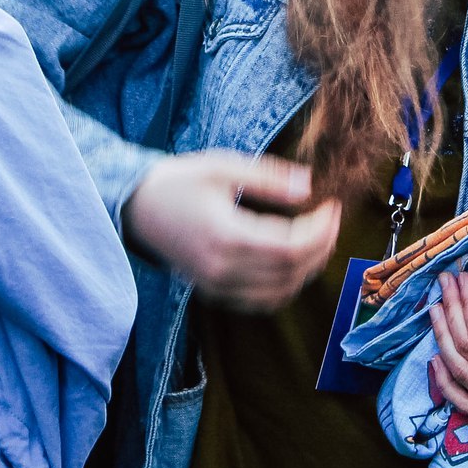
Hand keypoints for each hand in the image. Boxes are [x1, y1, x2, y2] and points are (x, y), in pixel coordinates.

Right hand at [121, 150, 341, 312]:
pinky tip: (293, 260)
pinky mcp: (213, 291)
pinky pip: (261, 300)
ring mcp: (216, 285)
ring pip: (280, 291)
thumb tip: (309, 187)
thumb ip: (269, 178)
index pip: (291, 247)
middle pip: (291, 272)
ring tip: (318, 237)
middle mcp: (222, 269)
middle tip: (331, 219)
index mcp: (226, 237)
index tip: (332, 206)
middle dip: (321, 247)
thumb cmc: (178, 182)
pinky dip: (285, 285)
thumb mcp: (224, 167)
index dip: (321, 230)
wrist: (136, 208)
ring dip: (307, 268)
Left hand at [428, 271, 467, 423]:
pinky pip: (465, 403)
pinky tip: (434, 360)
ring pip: (460, 372)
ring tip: (434, 308)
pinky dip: (445, 383)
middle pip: (467, 349)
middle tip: (445, 282)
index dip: (467, 305)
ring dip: (442, 338)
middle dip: (451, 310)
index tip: (463, 278)